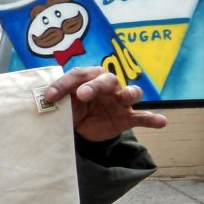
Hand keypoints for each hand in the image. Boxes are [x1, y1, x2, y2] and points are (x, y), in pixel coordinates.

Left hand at [42, 66, 166, 141]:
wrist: (82, 127)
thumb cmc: (72, 107)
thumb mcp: (62, 104)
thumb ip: (56, 100)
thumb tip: (42, 100)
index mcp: (87, 77)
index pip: (76, 76)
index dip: (63, 85)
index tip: (49, 96)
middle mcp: (107, 85)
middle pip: (105, 80)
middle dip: (94, 86)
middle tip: (82, 94)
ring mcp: (119, 101)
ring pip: (130, 92)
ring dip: (130, 93)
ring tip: (128, 96)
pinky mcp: (127, 117)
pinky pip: (143, 117)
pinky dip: (152, 118)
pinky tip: (161, 122)